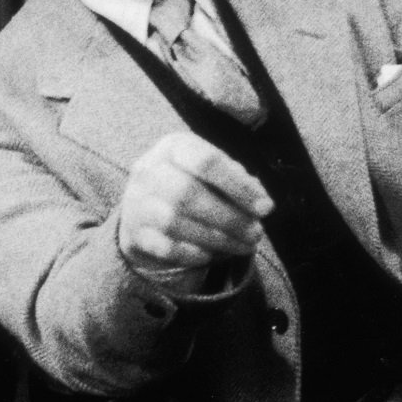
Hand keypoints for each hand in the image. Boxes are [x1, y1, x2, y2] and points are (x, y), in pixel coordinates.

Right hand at [118, 132, 274, 276]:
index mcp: (174, 147)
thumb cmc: (193, 184)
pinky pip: (165, 247)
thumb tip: (261, 202)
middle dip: (229, 217)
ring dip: (217, 238)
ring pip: (176, 223)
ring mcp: (137, 202)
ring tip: (244, 245)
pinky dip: (194, 253)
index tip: (266, 208)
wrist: (145, 210)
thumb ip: (238, 182)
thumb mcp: (212, 173)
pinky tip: (215, 254)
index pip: (206, 162)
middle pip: (188, 193)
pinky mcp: (135, 233)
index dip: (239, 187)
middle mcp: (149, 170)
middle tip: (256, 233)